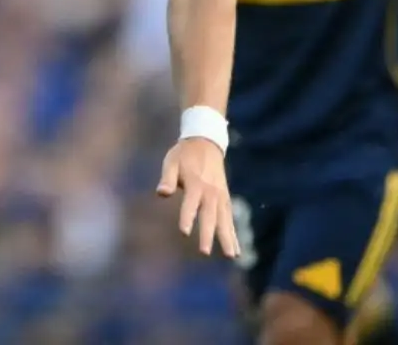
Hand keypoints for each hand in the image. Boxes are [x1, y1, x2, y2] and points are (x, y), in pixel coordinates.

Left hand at [157, 136, 238, 257]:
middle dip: (207, 234)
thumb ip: (167, 178)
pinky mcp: (225, 198)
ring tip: (230, 256)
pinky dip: (233, 233)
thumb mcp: (171, 161)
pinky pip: (230, 218)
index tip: (184, 232)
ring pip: (224, 219)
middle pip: (209, 215)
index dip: (186, 217)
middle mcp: (210, 192)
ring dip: (227, 238)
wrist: (206, 142)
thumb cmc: (184, 154)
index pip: (190, 203)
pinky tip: (236, 249)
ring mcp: (220, 196)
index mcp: (195, 183)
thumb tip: (161, 192)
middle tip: (204, 252)